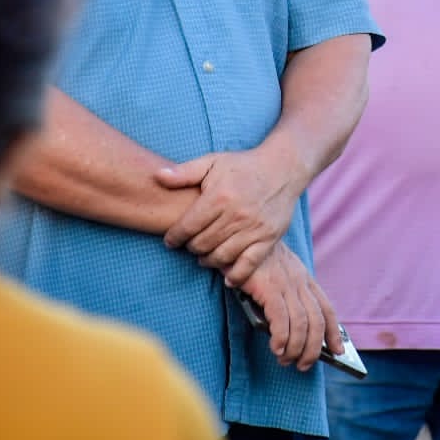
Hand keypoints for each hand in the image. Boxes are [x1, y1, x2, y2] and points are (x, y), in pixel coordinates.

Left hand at [157, 146, 306, 283]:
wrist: (282, 168)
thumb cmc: (243, 165)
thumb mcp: (212, 162)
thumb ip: (184, 172)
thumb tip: (157, 176)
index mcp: (219, 196)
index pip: (188, 226)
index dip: (174, 237)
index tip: (170, 240)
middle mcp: (236, 214)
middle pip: (203, 244)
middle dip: (191, 247)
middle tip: (189, 245)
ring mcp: (254, 228)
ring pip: (222, 256)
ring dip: (208, 260)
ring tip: (204, 256)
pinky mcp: (268, 238)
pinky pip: (249, 264)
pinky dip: (236, 275)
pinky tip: (227, 277)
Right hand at [236, 242, 341, 369]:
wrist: (238, 236)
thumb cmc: (253, 259)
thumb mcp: (278, 274)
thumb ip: (287, 295)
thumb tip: (291, 329)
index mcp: (304, 278)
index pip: (326, 309)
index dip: (333, 332)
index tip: (337, 351)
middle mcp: (299, 282)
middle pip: (317, 321)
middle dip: (313, 348)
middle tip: (303, 365)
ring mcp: (286, 284)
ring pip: (302, 324)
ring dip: (296, 348)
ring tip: (286, 360)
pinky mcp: (269, 287)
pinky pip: (282, 319)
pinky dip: (282, 337)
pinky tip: (276, 347)